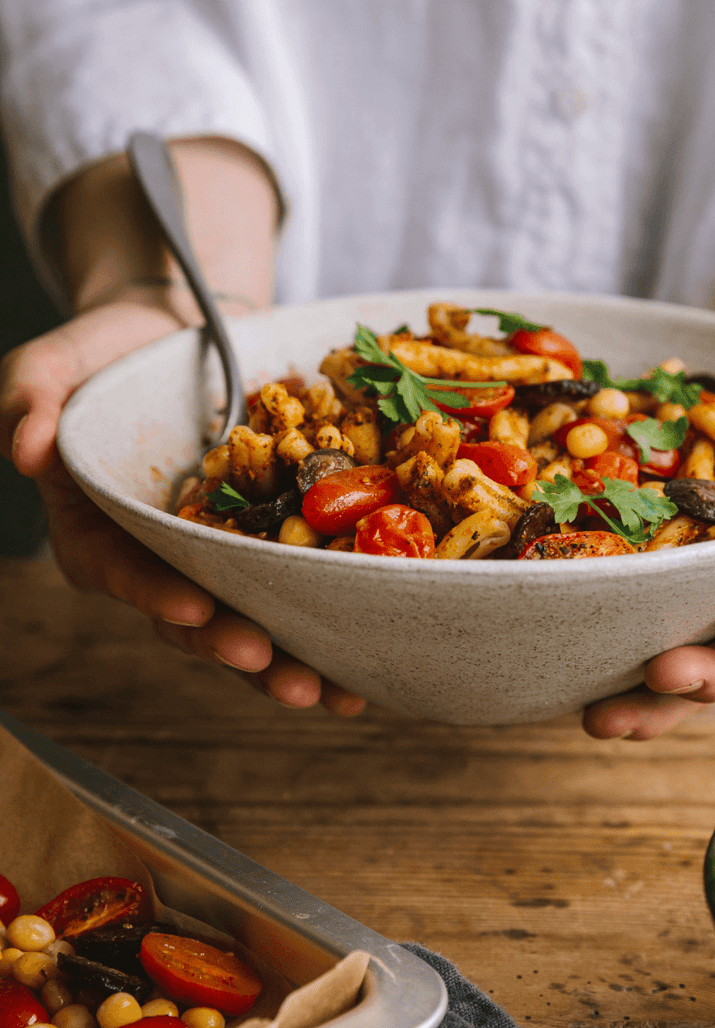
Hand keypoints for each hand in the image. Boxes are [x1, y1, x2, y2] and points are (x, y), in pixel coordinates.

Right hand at [1, 140, 364, 717]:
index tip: (198, 607)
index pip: (120, 570)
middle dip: (236, 648)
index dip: (156, 594)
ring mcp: (215, 557)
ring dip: (291, 663)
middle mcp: (158, 558)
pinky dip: (330, 619)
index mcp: (99, 531)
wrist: (177, 335)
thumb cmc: (103, 355)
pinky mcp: (265, 542)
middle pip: (192, 616)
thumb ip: (28, 401)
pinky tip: (367, 658)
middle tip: (282, 672)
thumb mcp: (50, 366)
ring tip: (337, 692)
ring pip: (249, 618)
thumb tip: (24, 450)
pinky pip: (295, 585)